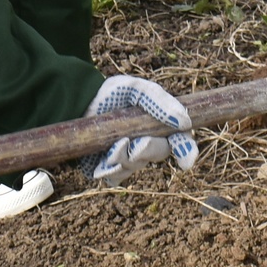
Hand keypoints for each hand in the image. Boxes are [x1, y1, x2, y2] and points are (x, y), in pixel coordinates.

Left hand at [80, 75, 198, 185]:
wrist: (80, 103)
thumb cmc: (112, 94)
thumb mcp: (137, 89)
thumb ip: (160, 101)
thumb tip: (184, 121)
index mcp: (159, 125)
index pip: (181, 140)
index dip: (187, 151)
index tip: (186, 160)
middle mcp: (147, 144)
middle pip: (158, 154)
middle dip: (147, 149)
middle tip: (135, 143)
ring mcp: (128, 158)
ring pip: (135, 167)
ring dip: (125, 157)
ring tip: (113, 144)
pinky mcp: (109, 169)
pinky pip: (115, 177)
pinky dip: (110, 168)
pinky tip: (102, 158)